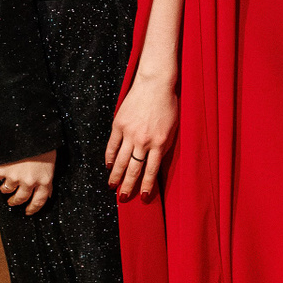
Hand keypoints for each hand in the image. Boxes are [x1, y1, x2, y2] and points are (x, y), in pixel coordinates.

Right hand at [0, 151, 56, 214]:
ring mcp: (15, 176)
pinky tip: (3, 167)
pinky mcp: (3, 169)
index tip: (28, 212)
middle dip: (15, 202)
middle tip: (12, 201)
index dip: (33, 209)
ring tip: (7, 183)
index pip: (39, 201)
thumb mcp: (51, 163)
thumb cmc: (43, 145)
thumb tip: (47, 192)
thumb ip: (46, 178)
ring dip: (6, 188)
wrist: (30, 132)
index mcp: (44, 179)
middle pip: (20, 199)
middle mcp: (29, 182)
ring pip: (6, 190)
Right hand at [105, 78, 177, 199]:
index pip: (151, 170)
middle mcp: (143, 140)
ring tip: (112, 186)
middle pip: (134, 169)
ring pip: (121, 160)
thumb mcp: (172, 128)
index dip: (146, 185)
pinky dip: (110, 157)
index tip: (142, 197)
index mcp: (159, 142)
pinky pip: (112, 146)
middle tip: (123, 198)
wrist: (155, 84)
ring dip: (116, 176)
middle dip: (128, 186)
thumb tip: (155, 163)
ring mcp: (129, 133)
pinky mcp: (118, 125)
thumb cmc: (168, 104)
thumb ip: (164, 146)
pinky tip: (109, 166)